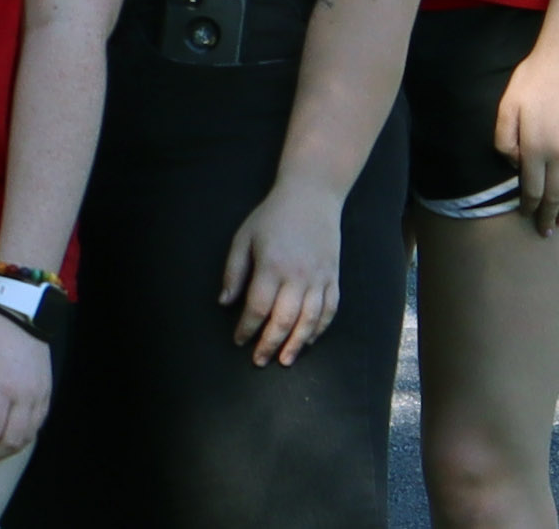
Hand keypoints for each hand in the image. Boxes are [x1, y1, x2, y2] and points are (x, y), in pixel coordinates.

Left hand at [0, 306, 51, 464]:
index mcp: (2, 387)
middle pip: (11, 439)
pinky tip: (11, 439)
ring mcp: (40, 394)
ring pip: (28, 436)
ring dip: (8, 450)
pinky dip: (25, 437)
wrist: (21, 311)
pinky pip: (39, 423)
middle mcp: (25, 395)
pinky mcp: (47, 391)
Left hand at [222, 180, 344, 363]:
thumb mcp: (243, 238)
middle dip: (270, 343)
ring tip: (284, 360)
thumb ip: (234, 272)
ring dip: (297, 343)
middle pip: (284, 320)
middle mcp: (298, 276)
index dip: (247, 328)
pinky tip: (310, 340)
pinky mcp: (334, 278)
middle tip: (259, 360)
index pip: (257, 307)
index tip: (238, 341)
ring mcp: (320, 278)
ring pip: (310, 320)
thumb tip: (224, 302)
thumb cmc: (271, 217)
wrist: (311, 198)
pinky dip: (320, 328)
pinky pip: (330, 310)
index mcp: (271, 266)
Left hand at [496, 41, 558, 233]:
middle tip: (545, 233)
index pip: (533, 189)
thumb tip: (512, 166)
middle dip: (549, 216)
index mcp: (535, 148)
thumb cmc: (531, 81)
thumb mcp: (505, 107)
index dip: (529, 207)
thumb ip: (504, 140)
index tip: (526, 218)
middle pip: (556, 194)